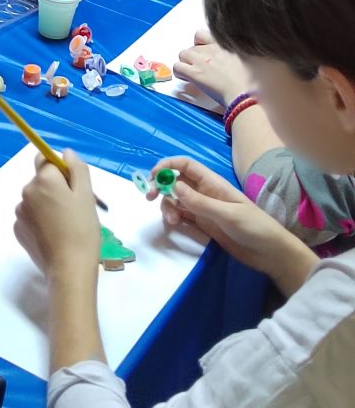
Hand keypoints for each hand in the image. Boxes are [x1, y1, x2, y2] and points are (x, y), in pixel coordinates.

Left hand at [14, 151, 100, 279]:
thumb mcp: (86, 195)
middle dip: (56, 188)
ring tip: (66, 225)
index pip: (46, 159)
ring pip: (36, 199)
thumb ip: (77, 168)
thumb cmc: (82, 230)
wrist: (69, 270)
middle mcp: (26, 191)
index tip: (73, 187)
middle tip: (75, 208)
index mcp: (43, 180)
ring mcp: (20, 212)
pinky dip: (41, 221)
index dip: (61, 169)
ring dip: (48, 205)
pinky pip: (31, 217)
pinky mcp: (18, 230)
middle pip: (42, 180)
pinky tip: (54, 235)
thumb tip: (66, 153)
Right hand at [147, 156, 315, 293]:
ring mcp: (203, 209)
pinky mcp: (203, 224)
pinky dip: (173, 217)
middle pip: (176, 181)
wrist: (271, 254)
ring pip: (175, 199)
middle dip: (160, 185)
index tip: (153, 175)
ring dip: (166, 205)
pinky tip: (174, 225)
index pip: (186, 165)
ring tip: (171, 221)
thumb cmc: (254, 227)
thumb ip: (200, 202)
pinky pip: (181, 215)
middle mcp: (205, 192)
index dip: (168, 165)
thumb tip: (173, 186)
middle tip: (148, 196)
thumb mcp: (227, 214)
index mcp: (213, 183)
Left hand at [174, 29, 251, 107]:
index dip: (200, 43)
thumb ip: (242, 53)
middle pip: (193, 46)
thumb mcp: (251, 60)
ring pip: (183, 54)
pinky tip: (186, 78)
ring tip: (191, 72)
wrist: (246, 95)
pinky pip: (177, 67)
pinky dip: (179, 72)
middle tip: (200, 67)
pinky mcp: (194, 73)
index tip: (204, 52)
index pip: (202, 35)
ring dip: (186, 62)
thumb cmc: (251, 83)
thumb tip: (240, 59)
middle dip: (195, 56)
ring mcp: (202, 60)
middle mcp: (211, 49)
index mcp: (225, 44)